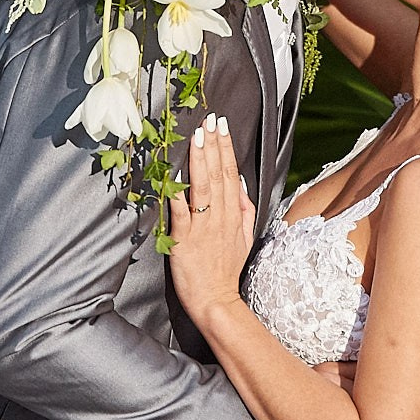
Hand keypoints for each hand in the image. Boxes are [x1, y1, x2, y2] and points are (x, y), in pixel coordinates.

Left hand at [166, 114, 256, 319]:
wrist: (216, 299)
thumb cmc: (226, 269)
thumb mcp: (245, 237)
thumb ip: (244, 208)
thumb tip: (240, 182)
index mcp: (233, 214)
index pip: (230, 174)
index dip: (225, 148)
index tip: (221, 126)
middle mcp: (219, 217)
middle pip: (218, 175)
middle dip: (213, 145)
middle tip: (209, 120)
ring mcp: (202, 228)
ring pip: (202, 188)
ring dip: (200, 161)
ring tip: (198, 137)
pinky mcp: (184, 240)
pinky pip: (181, 213)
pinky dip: (178, 194)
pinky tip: (174, 175)